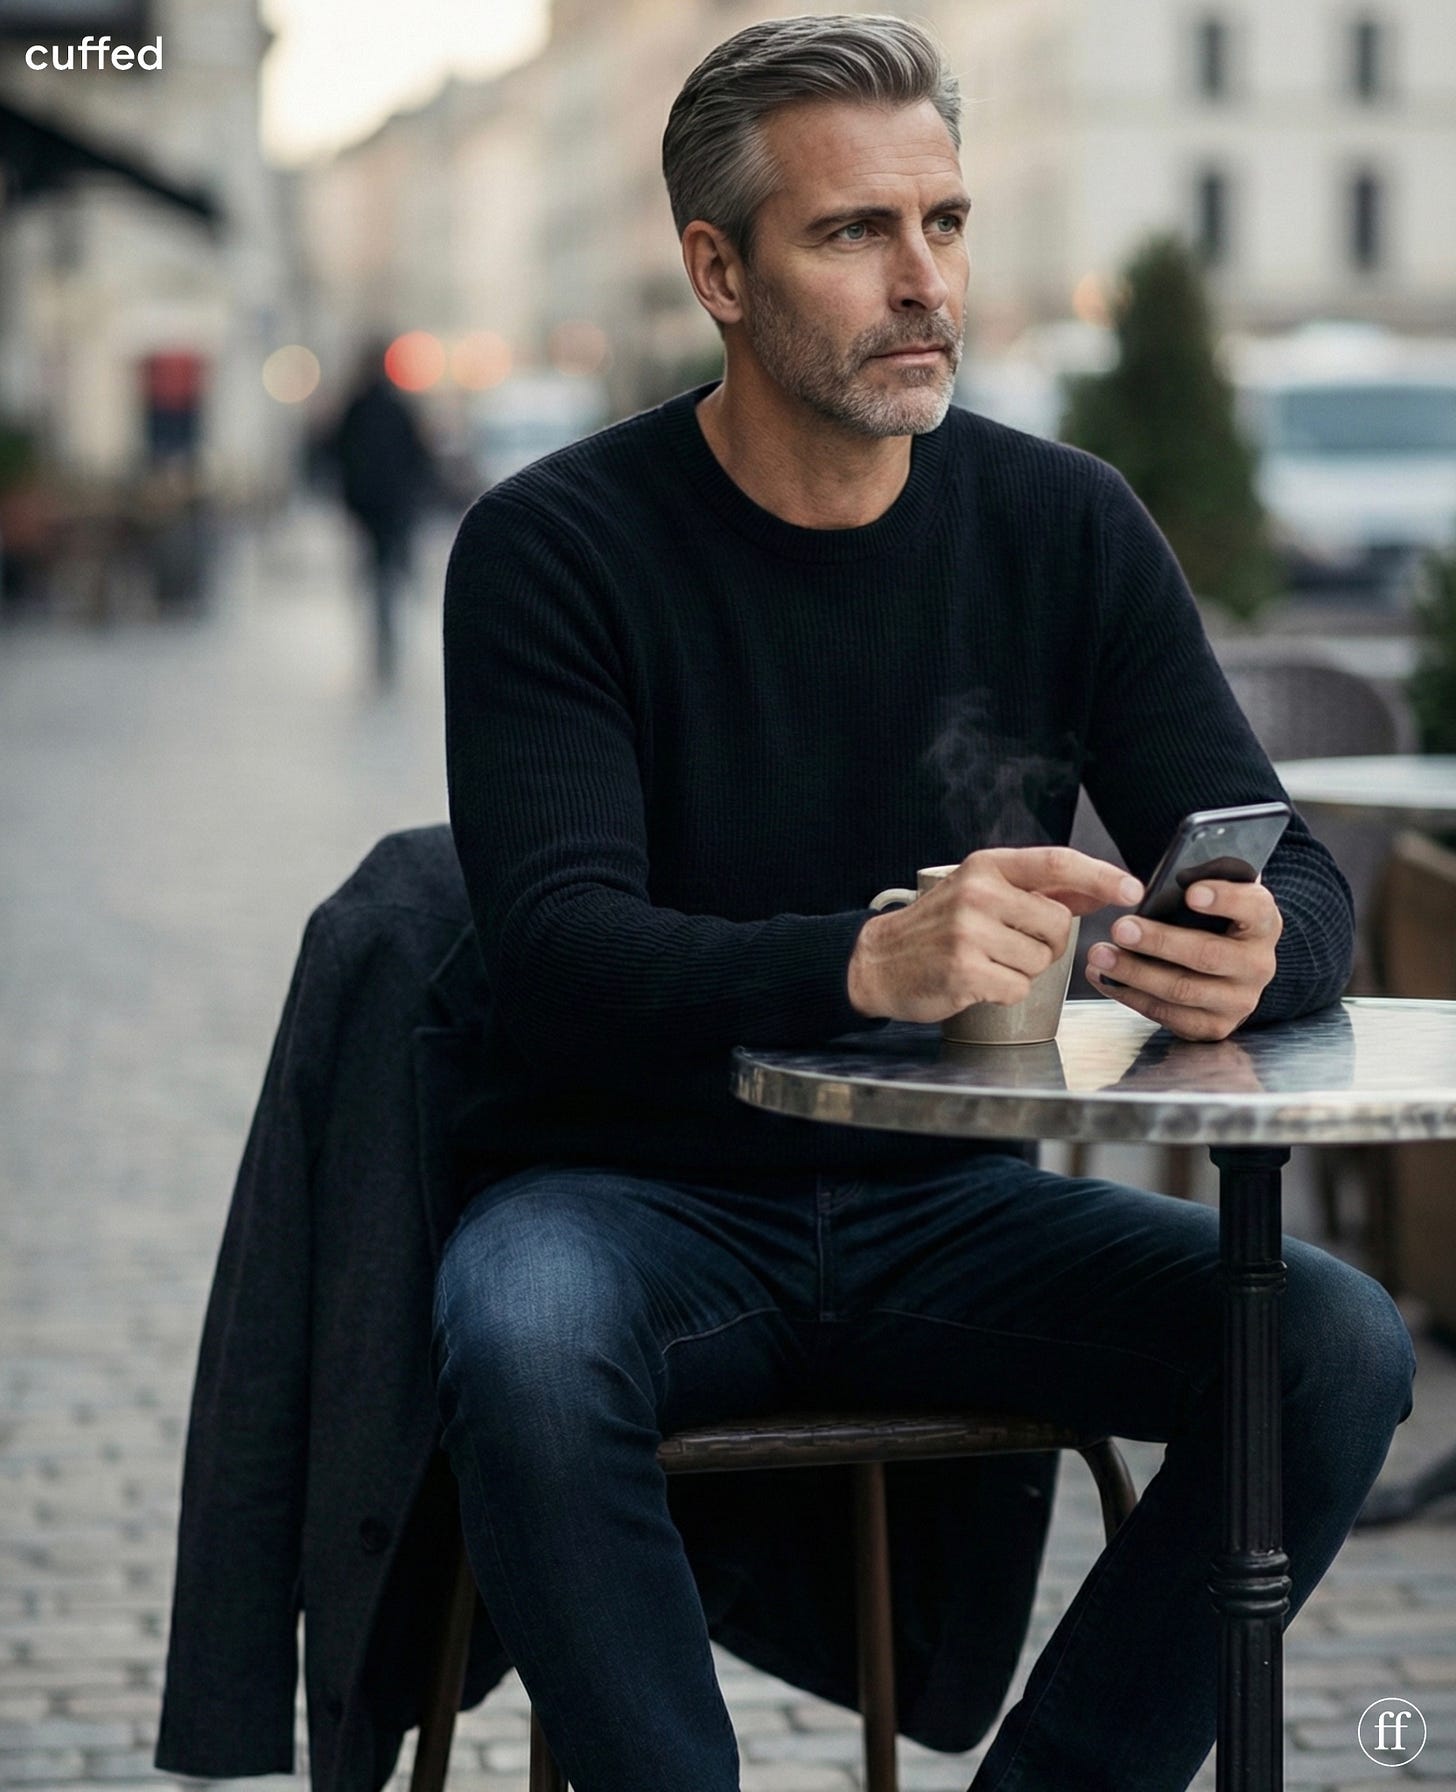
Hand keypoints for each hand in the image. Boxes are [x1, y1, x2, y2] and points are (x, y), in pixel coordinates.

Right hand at [848, 846, 1142, 1022]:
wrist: (878, 961)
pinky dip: (1005, 992)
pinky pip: (1018, 987)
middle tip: (1011, 945)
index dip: (1101, 875)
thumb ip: (1038, 888)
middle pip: (1057, 923)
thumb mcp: (982, 892)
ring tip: (986, 962)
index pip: (1056, 862)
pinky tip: (977, 982)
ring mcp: (968, 931)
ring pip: (1041, 959)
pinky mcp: (964, 970)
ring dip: (1023, 970)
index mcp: (986, 866)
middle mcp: (978, 892)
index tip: (1131, 889)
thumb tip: (1097, 889)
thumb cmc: (937, 928)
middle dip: (1047, 942)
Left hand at [1085, 879, 1281, 1040]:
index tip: (1191, 893)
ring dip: (1135, 972)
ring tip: (1101, 956)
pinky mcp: (1214, 1025)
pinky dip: (1132, 996)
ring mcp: (1239, 1001)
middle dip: (1158, 941)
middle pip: (1207, 955)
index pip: (1253, 908)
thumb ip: (1201, 887)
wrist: (1230, 971)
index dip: (1224, 899)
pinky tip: (1108, 979)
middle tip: (1121, 928)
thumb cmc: (1215, 924)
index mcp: (1263, 924)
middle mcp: (1258, 965)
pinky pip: (1168, 1014)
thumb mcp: (1219, 900)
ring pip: (1182, 989)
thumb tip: (1171, 879)